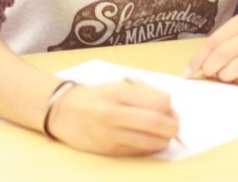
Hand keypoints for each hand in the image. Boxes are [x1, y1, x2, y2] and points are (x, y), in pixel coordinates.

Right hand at [46, 79, 179, 155]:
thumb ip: (144, 95)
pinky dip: (149, 147)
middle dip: (173, 126)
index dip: (170, 107)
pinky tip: (146, 139)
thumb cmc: (96, 96)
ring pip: (152, 142)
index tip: (170, 108)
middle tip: (174, 124)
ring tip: (162, 133)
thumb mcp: (118, 86)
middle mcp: (113, 113)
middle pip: (158, 123)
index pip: (159, 102)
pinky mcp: (109, 150)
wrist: (63, 112)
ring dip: (164, 139)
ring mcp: (110, 134)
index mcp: (118, 92)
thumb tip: (170, 110)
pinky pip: (139, 151)